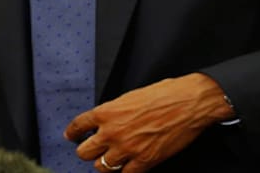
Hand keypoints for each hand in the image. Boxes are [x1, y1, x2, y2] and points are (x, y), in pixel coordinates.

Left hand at [64, 73, 233, 171]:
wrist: (189, 102)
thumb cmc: (164, 94)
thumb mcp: (130, 97)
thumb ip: (114, 111)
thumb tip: (107, 121)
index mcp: (107, 112)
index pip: (78, 125)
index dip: (72, 132)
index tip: (70, 136)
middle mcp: (113, 132)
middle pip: (84, 152)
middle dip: (86, 151)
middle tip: (91, 150)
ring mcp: (128, 149)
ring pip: (102, 167)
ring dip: (105, 164)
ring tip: (109, 160)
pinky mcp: (145, 161)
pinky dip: (125, 172)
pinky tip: (127, 168)